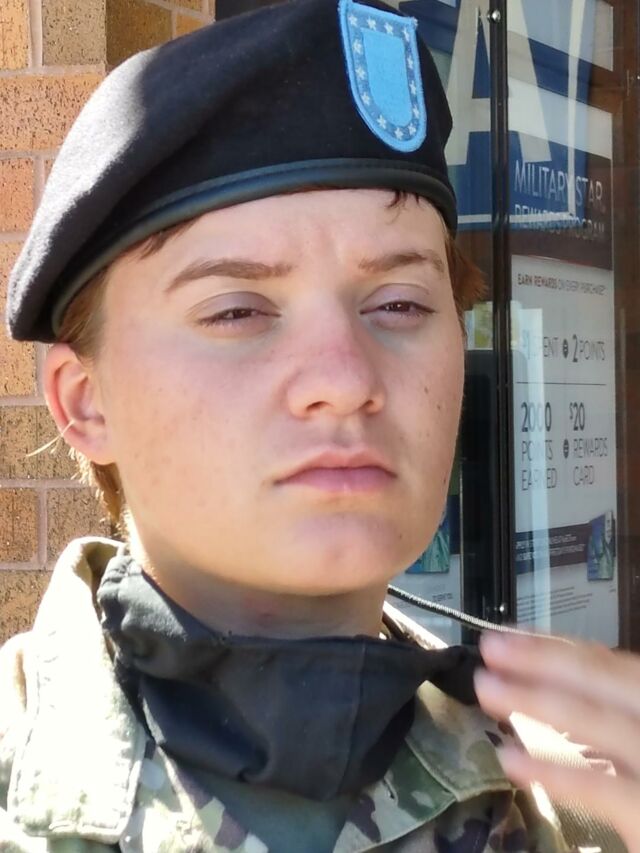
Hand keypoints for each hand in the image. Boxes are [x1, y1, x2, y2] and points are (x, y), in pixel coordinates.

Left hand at [475, 631, 639, 849]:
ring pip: (604, 723)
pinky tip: (511, 760)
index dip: (560, 648)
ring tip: (487, 688)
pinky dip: (557, 772)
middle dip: (546, 660)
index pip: (617, 666)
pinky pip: (605, 790)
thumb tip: (552, 690)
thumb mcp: (632, 744)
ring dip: (539, 699)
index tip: (512, 639)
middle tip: (490, 647)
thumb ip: (615, 719)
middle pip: (612, 681)